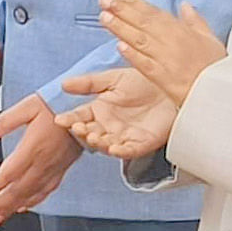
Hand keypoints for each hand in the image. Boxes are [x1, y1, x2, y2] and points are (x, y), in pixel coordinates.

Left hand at [0, 96, 78, 222]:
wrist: (88, 108)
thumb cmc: (59, 104)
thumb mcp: (27, 106)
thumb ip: (4, 122)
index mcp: (33, 148)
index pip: (7, 175)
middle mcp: (44, 162)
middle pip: (17, 191)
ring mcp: (54, 168)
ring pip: (31, 195)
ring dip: (12, 208)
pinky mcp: (62, 169)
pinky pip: (46, 190)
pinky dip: (33, 202)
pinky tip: (24, 206)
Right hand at [57, 68, 178, 159]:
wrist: (171, 86)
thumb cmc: (143, 82)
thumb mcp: (113, 78)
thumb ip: (89, 83)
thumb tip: (64, 84)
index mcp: (99, 110)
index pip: (80, 117)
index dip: (69, 119)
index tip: (60, 120)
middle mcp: (109, 126)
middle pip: (90, 133)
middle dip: (83, 133)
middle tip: (79, 129)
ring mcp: (124, 136)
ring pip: (106, 145)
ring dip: (98, 143)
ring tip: (93, 137)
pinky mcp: (142, 144)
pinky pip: (129, 151)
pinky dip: (121, 152)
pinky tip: (114, 148)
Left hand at [99, 0, 225, 105]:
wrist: (222, 92)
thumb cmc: (216, 67)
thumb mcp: (210, 39)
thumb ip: (195, 21)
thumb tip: (185, 5)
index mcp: (183, 32)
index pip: (154, 13)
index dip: (135, 3)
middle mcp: (172, 42)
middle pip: (143, 23)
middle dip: (122, 10)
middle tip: (104, 0)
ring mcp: (166, 60)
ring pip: (140, 40)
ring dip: (120, 27)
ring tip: (103, 16)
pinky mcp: (163, 78)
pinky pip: (145, 64)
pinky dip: (132, 55)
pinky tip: (118, 46)